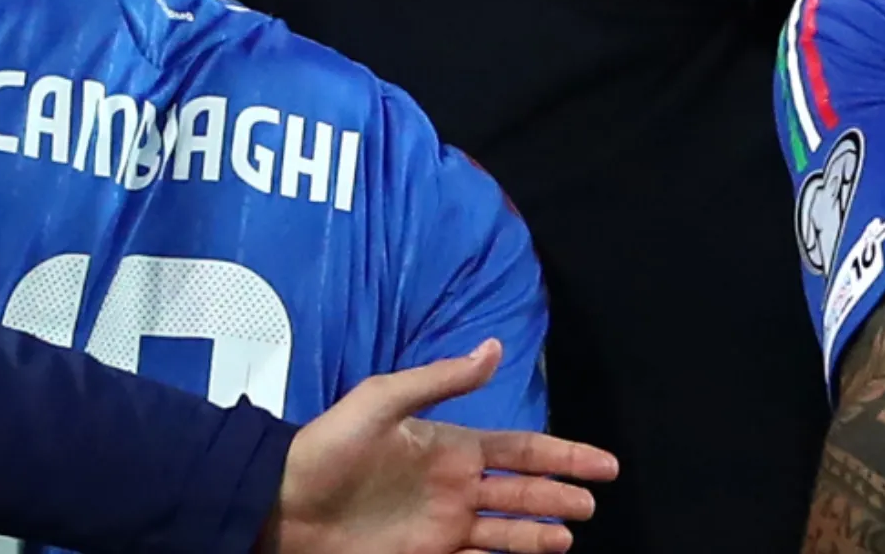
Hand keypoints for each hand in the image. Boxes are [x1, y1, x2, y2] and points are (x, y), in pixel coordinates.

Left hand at [269, 339, 618, 553]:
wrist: (281, 504)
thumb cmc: (328, 448)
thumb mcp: (383, 401)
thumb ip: (442, 380)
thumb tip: (495, 349)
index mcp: (451, 446)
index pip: (522, 450)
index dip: (563, 455)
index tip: (603, 464)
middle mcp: (454, 487)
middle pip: (523, 493)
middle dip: (560, 496)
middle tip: (592, 503)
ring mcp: (440, 526)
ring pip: (506, 532)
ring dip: (538, 535)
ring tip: (569, 539)